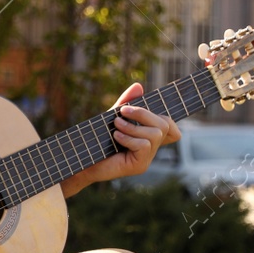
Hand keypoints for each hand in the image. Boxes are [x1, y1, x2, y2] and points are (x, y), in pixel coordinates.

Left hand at [63, 83, 180, 193]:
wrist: (81, 162)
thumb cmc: (97, 140)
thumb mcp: (113, 118)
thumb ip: (127, 104)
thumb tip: (138, 86)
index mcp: (148, 137)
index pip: (172, 128)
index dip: (165, 116)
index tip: (139, 110)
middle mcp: (151, 148)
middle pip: (165, 125)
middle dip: (144, 114)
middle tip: (122, 111)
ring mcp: (147, 158)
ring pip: (155, 134)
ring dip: (133, 126)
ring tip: (116, 125)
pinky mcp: (140, 166)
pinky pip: (144, 145)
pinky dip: (129, 138)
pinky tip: (115, 137)